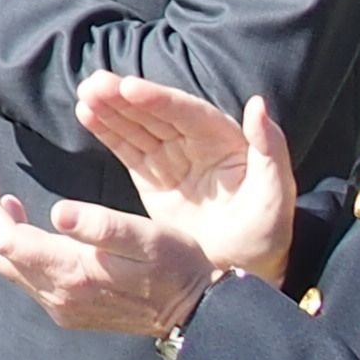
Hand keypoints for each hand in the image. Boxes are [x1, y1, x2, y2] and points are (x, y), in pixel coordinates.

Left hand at [0, 156, 219, 337]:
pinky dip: (12, 240)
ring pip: (6, 262)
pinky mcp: (67, 307)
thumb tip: (58, 211)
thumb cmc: (177, 266)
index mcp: (70, 273)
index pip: (2, 239)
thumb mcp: (147, 238)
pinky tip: (18, 215)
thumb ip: (102, 226)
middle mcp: (55, 295)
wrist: (198, 315)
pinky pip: (24, 272)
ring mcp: (59, 305)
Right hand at [74, 74, 297, 288]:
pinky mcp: (154, 180)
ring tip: (84, 94)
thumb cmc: (264, 236)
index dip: (158, 99)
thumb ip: (270, 149)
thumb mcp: (275, 197)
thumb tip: (257, 104)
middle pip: (156, 114)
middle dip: (125, 97)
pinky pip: (128, 150)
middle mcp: (197, 144)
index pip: (187, 113)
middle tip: (94, 84)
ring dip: (110, 109)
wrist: (241, 275)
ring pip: (138, 127)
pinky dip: (107, 132)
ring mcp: (173, 161)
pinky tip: (86, 114)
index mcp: (225, 142)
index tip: (129, 87)